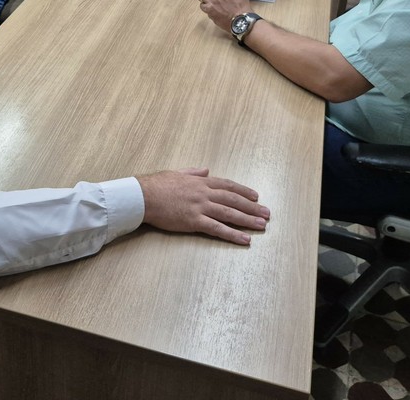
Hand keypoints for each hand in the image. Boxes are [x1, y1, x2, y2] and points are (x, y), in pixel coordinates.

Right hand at [138, 168, 269, 244]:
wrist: (143, 195)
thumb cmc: (156, 184)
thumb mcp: (177, 173)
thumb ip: (193, 172)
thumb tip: (206, 170)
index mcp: (200, 182)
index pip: (228, 185)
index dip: (243, 191)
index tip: (256, 196)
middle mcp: (204, 193)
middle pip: (233, 200)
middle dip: (252, 207)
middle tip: (267, 213)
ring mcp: (200, 207)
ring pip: (230, 213)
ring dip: (248, 220)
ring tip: (262, 225)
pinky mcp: (194, 221)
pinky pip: (218, 228)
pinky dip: (233, 234)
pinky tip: (245, 239)